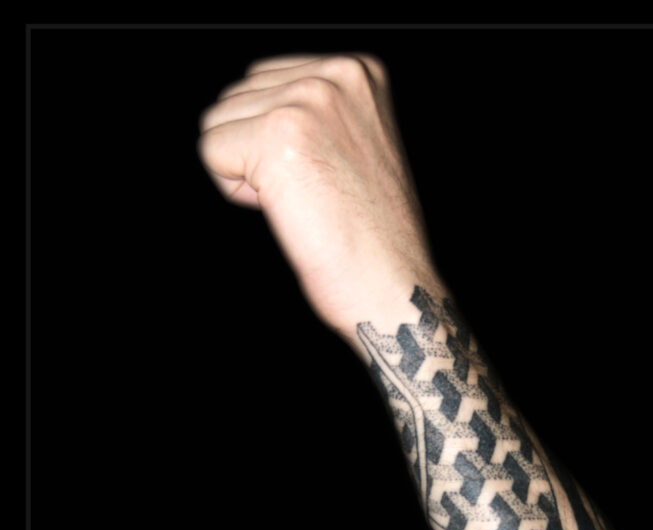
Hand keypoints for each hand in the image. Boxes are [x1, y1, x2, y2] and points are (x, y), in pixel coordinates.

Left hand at [198, 54, 442, 342]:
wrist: (393, 286)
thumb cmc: (378, 238)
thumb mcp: (359, 147)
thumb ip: (317, 114)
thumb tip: (260, 105)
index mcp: (360, 71)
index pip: (265, 81)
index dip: (279, 142)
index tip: (325, 178)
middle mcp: (336, 75)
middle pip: (237, 97)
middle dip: (259, 153)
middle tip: (315, 196)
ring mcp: (307, 101)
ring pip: (218, 123)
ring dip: (248, 172)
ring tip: (305, 202)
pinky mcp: (277, 136)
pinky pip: (211, 152)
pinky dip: (235, 193)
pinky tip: (288, 210)